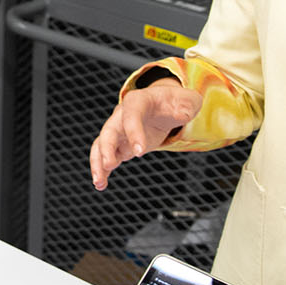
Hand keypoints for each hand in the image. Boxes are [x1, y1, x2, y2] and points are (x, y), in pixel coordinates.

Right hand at [89, 81, 203, 190]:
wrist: (163, 106)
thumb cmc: (174, 102)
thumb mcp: (186, 100)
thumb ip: (187, 106)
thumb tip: (183, 115)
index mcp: (138, 101)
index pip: (132, 114)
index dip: (133, 131)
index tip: (140, 152)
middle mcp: (122, 115)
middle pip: (109, 130)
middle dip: (107, 147)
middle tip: (110, 165)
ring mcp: (118, 131)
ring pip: (101, 145)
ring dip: (98, 162)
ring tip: (99, 182)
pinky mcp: (119, 145)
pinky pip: (105, 156)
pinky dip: (102, 170)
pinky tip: (101, 184)